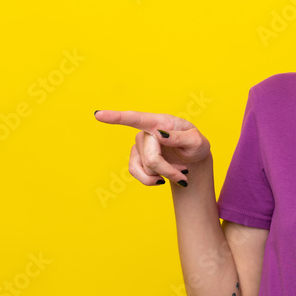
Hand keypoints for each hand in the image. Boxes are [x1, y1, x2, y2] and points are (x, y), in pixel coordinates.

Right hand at [93, 110, 210, 186]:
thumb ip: (180, 137)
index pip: (135, 118)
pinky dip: (152, 181)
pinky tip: (162, 178)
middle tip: (184, 174)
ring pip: (146, 169)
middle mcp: (146, 131)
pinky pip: (137, 174)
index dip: (116, 117)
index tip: (98, 114)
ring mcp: (139, 145)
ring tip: (178, 171)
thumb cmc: (195, 146)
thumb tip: (159, 134)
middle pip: (152, 159)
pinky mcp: (136, 159)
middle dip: (169, 171)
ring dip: (164, 175)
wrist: (192, 160)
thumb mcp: (197, 141)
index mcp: (160, 122)